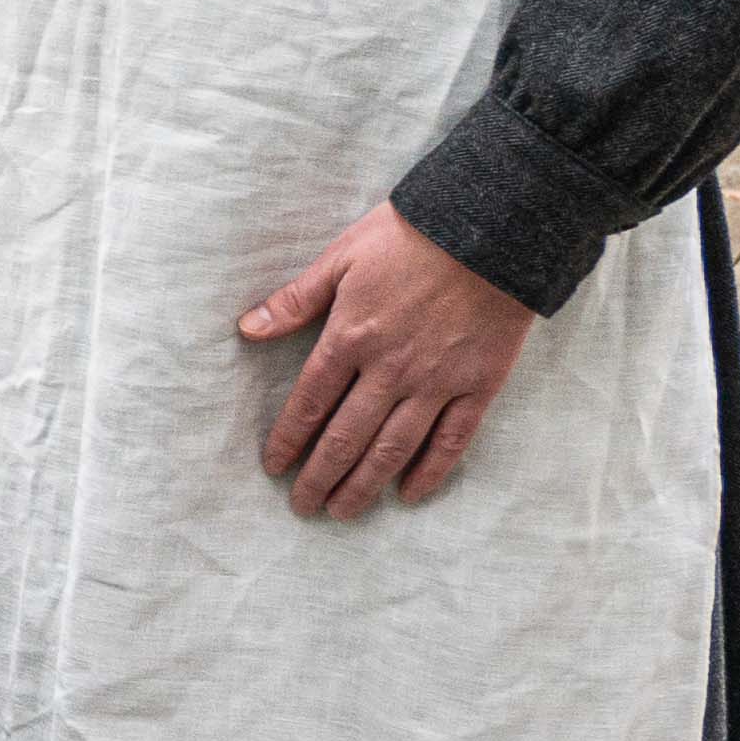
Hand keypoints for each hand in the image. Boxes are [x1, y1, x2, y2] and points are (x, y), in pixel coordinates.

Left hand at [236, 203, 534, 521]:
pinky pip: (451, 441)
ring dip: (364, 485)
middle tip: (304, 507)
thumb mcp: (341, 257)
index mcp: (350, 337)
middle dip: (320, 477)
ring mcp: (436, 382)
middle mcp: (389, 369)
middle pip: (346, 437)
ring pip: (393, 448)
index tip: (275, 467)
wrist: (492, 228)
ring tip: (343, 512)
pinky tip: (409, 494)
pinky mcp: (478, 386)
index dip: (288, 440)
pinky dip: (430, 473)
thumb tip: (247, 329)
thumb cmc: (410, 236)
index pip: (309, 403)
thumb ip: (296, 300)